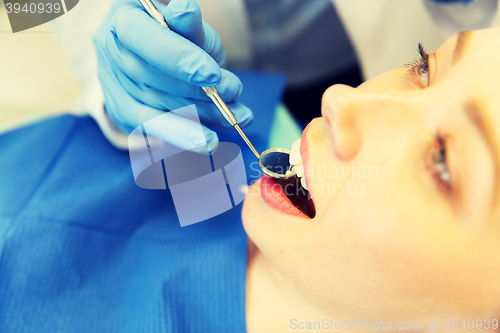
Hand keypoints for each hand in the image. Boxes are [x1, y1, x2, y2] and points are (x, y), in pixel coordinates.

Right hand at [93, 0, 252, 150]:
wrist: (164, 54)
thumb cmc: (180, 34)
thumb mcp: (189, 25)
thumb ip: (189, 25)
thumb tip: (185, 11)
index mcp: (123, 19)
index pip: (143, 39)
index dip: (176, 58)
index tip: (212, 75)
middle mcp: (110, 52)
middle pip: (148, 78)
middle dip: (195, 91)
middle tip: (233, 92)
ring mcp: (113, 85)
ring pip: (153, 108)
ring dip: (198, 116)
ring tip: (234, 117)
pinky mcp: (123, 113)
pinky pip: (151, 131)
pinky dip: (184, 137)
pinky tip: (210, 140)